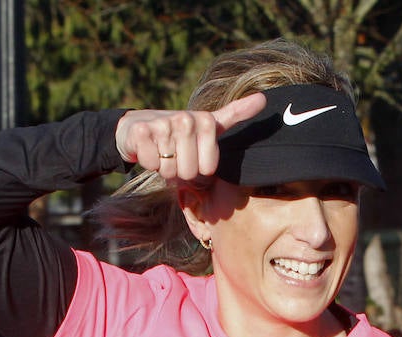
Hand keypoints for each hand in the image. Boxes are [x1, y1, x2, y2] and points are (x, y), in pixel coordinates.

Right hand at [115, 93, 267, 180]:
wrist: (138, 127)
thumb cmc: (179, 132)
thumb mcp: (210, 124)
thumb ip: (235, 114)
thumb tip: (263, 98)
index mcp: (206, 121)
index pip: (208, 169)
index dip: (198, 170)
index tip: (192, 155)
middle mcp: (186, 119)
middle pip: (189, 172)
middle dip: (180, 170)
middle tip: (174, 154)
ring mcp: (162, 124)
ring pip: (169, 170)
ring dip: (163, 167)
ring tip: (161, 151)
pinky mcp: (141, 131)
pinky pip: (150, 163)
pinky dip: (147, 162)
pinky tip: (147, 148)